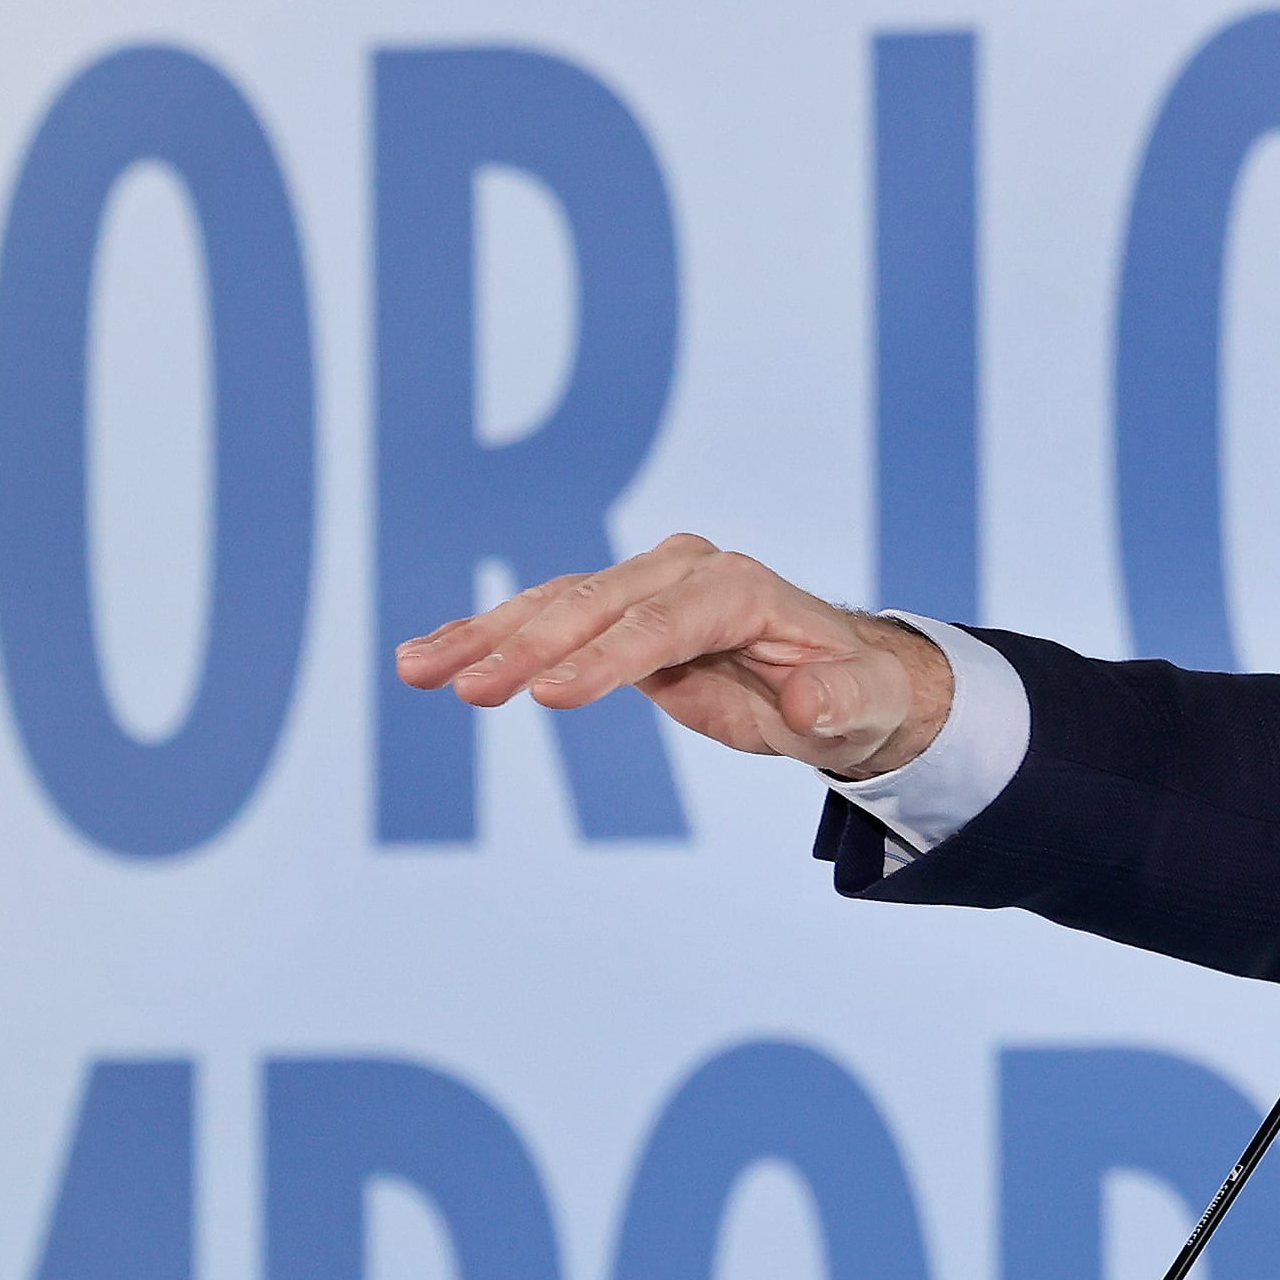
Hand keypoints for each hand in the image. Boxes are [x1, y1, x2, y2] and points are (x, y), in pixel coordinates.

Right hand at [390, 534, 952, 777]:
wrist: (840, 684)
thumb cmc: (855, 694)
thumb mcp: (862, 707)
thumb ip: (835, 703)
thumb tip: (807, 703)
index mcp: (739, 588)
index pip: (662, 623)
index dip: (607, 657)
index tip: (548, 695)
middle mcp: (685, 572)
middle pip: (595, 604)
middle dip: (528, 646)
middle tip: (467, 688)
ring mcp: (645, 586)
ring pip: (554, 604)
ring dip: (485, 637)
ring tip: (417, 669)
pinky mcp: (617, 615)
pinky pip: (544, 620)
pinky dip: (490, 638)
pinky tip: (431, 659)